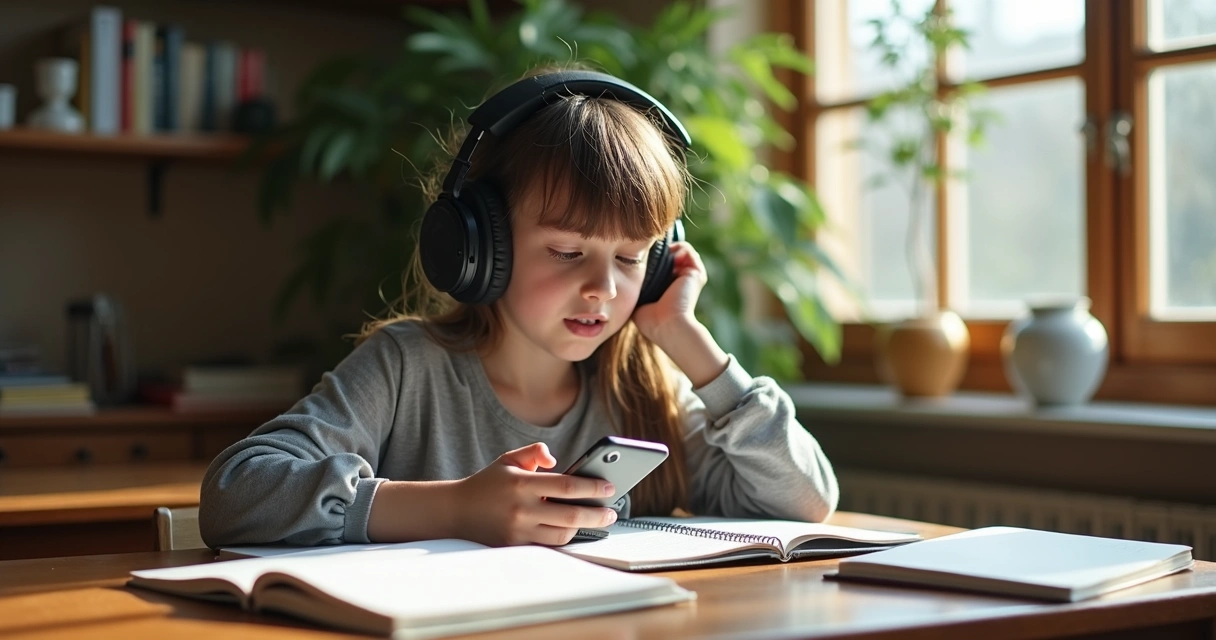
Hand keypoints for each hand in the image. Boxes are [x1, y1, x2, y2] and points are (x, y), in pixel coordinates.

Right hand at [452, 443, 618, 546]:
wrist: (457, 511)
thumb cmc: (487, 484)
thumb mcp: (508, 459)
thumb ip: (534, 452)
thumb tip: (555, 459)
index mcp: (522, 484)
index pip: (567, 486)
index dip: (593, 487)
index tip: (609, 487)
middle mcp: (521, 510)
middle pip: (571, 516)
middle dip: (597, 514)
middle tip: (611, 512)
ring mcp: (518, 532)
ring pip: (562, 535)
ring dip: (583, 528)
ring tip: (594, 519)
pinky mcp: (515, 547)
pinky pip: (548, 546)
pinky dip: (563, 538)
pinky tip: (574, 531)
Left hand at [632, 242, 706, 343]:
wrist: (668, 325)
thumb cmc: (652, 321)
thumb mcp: (639, 304)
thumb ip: (637, 291)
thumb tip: (624, 280)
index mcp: (670, 288)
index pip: (662, 266)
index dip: (652, 258)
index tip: (639, 257)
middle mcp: (682, 281)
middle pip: (672, 256)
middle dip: (660, 251)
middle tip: (647, 252)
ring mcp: (691, 277)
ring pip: (680, 251)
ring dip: (669, 248)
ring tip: (658, 254)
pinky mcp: (696, 273)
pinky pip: (687, 250)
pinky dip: (678, 247)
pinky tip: (668, 255)